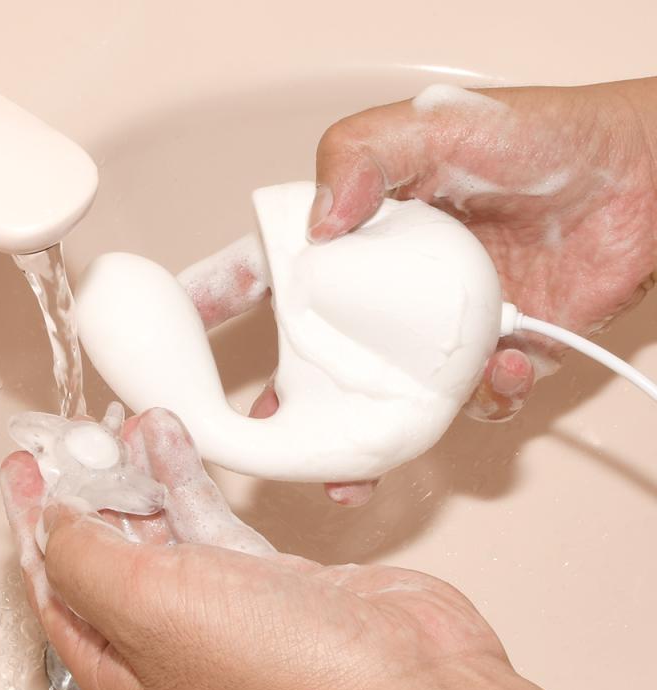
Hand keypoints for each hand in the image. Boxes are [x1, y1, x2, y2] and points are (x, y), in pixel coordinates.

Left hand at [0, 409, 656, 689]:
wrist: (411, 688)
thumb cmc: (288, 676)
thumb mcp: (152, 608)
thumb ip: (89, 557)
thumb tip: (53, 519)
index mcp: (123, 673)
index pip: (55, 583)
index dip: (31, 521)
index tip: (21, 465)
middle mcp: (170, 648)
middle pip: (107, 554)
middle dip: (87, 491)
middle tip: (74, 435)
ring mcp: (227, 613)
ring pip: (163, 531)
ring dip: (138, 476)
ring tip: (123, 423)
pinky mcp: (276, 582)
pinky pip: (214, 521)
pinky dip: (190, 480)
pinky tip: (175, 443)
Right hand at [179, 79, 656, 506]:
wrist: (641, 175)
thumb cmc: (542, 138)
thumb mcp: (439, 125)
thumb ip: (366, 153)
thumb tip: (321, 224)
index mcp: (360, 236)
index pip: (271, 270)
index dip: (218, 302)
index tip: (175, 333)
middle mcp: (390, 290)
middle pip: (320, 358)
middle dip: (289, 409)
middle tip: (266, 444)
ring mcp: (439, 330)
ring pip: (388, 400)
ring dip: (371, 441)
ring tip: (360, 468)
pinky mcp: (495, 355)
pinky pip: (475, 399)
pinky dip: (487, 399)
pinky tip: (506, 370)